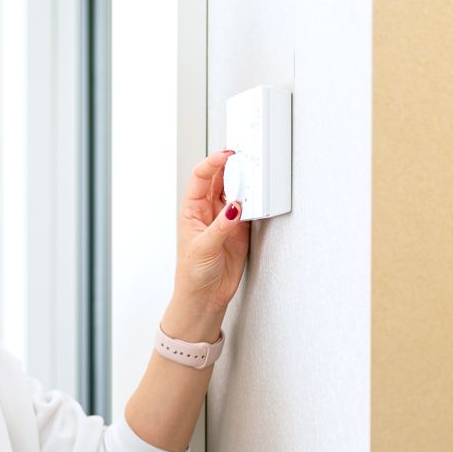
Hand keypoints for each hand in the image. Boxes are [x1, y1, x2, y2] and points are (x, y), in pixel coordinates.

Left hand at [173, 149, 250, 311]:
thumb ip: (221, 226)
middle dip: (232, 165)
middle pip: (220, 179)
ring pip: (236, 190)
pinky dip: (256, 200)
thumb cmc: (193, 274)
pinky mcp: (240, 229)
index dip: (213, 162)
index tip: (227, 155)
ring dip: (245, 181)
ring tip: (255, 173)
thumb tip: (235, 205)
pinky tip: (261, 195)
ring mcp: (225, 219)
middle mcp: (208, 210)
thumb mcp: (204, 247)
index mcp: (191, 209)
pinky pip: (250, 208)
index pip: (201, 177)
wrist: (205, 296)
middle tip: (246, 157)